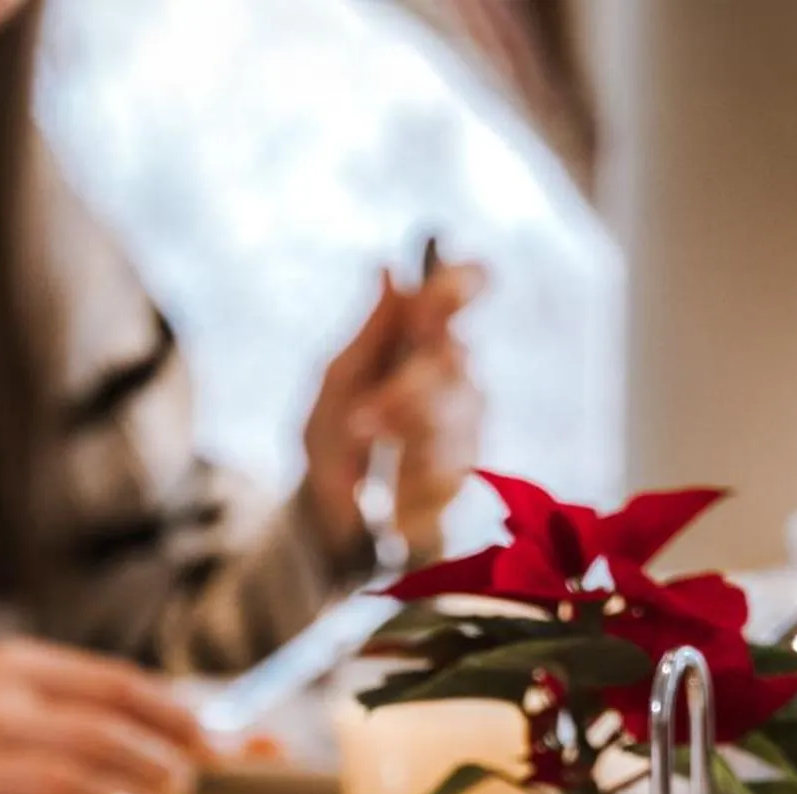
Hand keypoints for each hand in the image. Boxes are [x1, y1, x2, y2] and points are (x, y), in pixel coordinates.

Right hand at [0, 639, 204, 793]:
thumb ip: (59, 704)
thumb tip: (153, 737)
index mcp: (15, 663)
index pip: (116, 683)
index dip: (174, 714)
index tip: (213, 742)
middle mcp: (0, 700)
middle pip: (106, 727)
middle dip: (165, 757)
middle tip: (196, 782)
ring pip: (78, 772)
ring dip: (132, 792)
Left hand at [304, 261, 486, 566]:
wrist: (329, 520)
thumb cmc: (334, 441)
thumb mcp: (336, 384)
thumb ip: (367, 334)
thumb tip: (388, 271)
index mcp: (424, 340)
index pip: (463, 292)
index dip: (460, 284)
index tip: (433, 295)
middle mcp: (456, 377)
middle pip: (453, 362)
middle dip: (404, 394)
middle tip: (358, 424)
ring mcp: (467, 427)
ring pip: (452, 418)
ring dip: (399, 438)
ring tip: (362, 453)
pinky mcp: (464, 477)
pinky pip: (446, 470)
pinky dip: (406, 480)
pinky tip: (387, 492)